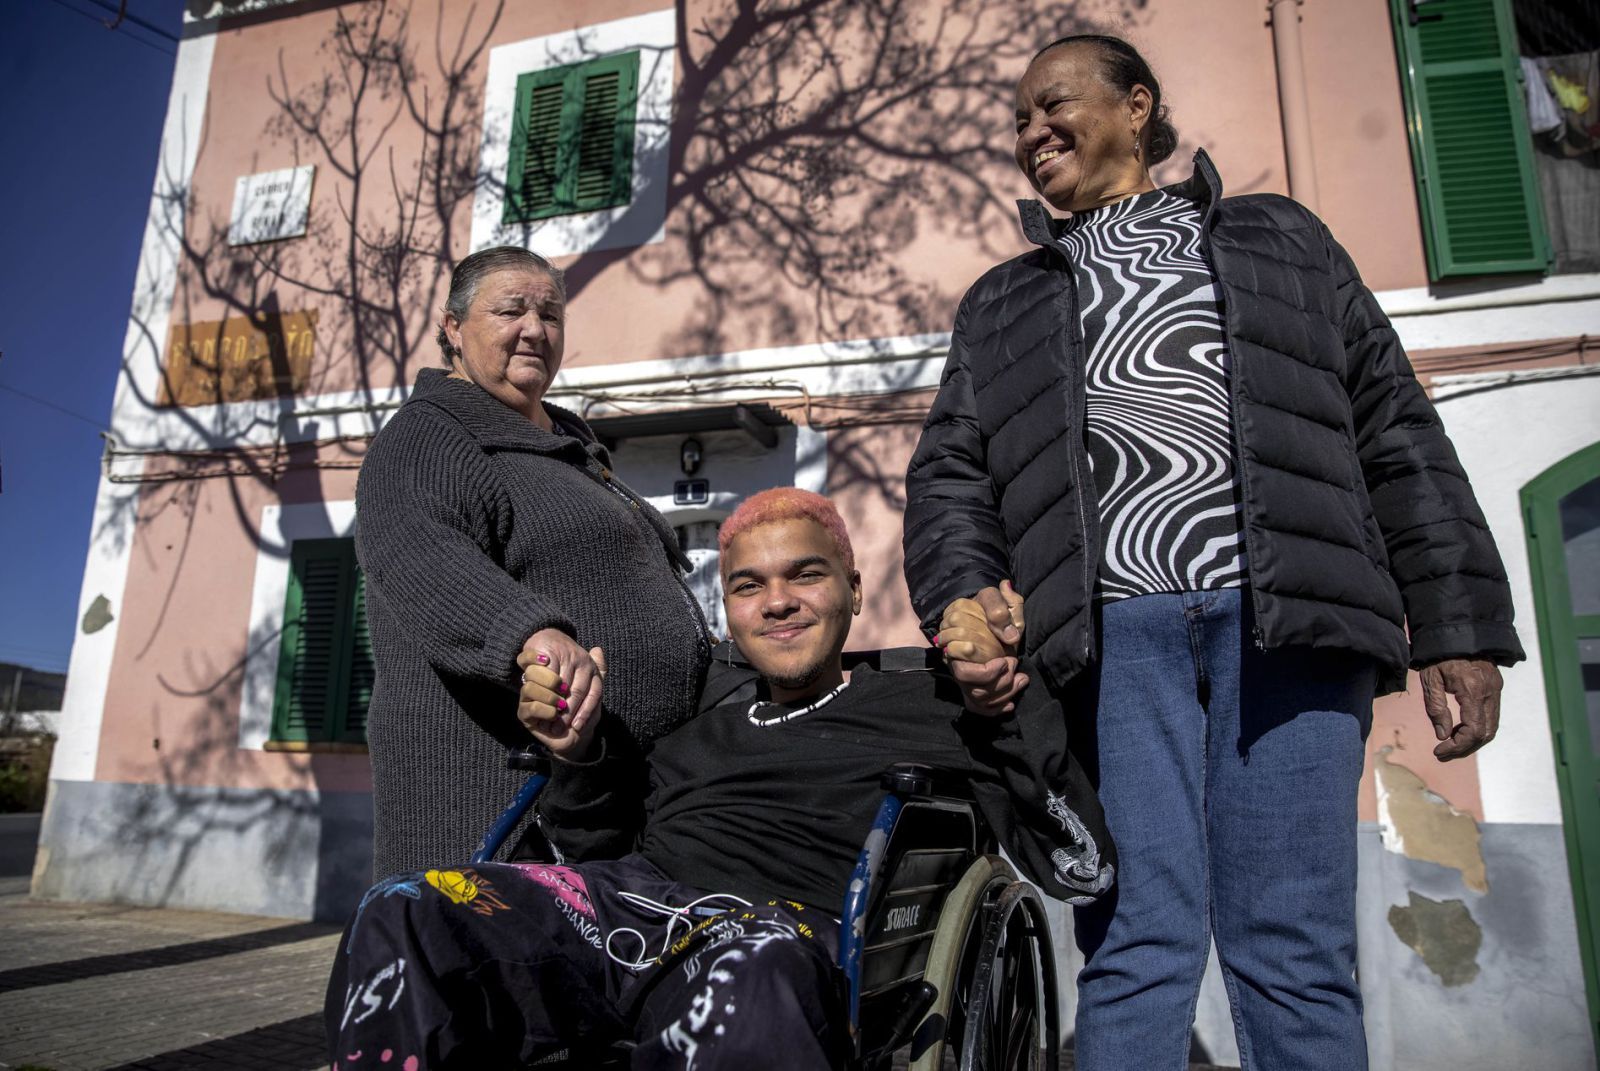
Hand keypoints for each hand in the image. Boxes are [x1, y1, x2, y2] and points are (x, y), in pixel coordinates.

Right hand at [517, 629, 605, 758]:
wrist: (578, 735)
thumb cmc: (586, 711)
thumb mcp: (596, 689)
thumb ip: (599, 670)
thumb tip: (597, 650)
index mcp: (554, 672)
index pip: (553, 663)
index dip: (563, 670)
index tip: (574, 682)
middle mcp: (539, 682)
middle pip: (543, 674)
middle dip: (560, 688)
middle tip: (569, 697)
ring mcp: (529, 697)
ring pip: (533, 687)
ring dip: (551, 698)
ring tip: (562, 707)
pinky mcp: (524, 713)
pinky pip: (531, 706)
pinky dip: (546, 710)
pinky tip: (555, 714)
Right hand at [935, 582, 1028, 716]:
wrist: (984, 614)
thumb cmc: (990, 606)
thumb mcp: (994, 598)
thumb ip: (999, 607)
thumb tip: (1010, 636)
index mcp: (955, 641)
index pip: (962, 670)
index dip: (985, 672)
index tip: (1005, 661)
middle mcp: (955, 662)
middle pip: (971, 688)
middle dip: (998, 683)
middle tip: (1013, 665)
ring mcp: (963, 674)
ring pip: (977, 698)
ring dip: (1003, 694)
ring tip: (1021, 679)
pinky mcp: (972, 684)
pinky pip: (978, 707)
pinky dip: (995, 710)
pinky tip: (1011, 705)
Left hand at [1419, 658, 1501, 760]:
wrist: (1458, 630)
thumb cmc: (1438, 654)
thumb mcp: (1430, 679)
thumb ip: (1436, 708)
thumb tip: (1443, 736)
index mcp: (1472, 690)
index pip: (1473, 731)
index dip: (1457, 746)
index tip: (1438, 751)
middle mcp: (1490, 692)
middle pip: (1486, 734)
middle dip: (1464, 748)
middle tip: (1443, 753)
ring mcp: (1496, 690)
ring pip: (1492, 727)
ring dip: (1472, 741)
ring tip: (1450, 745)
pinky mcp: (1497, 688)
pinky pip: (1492, 716)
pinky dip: (1478, 729)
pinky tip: (1460, 730)